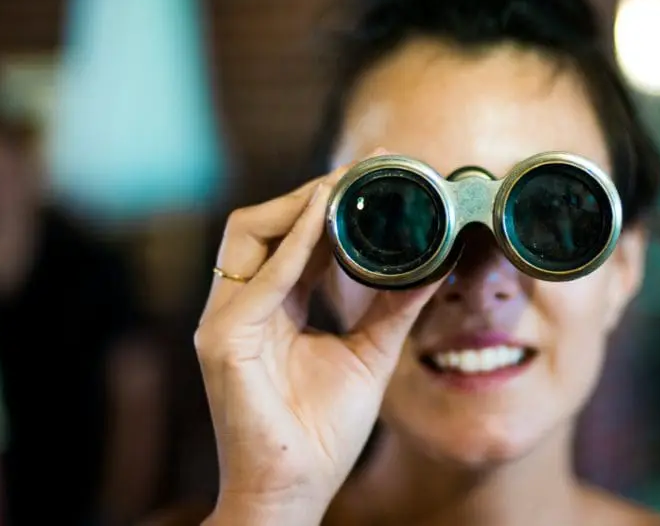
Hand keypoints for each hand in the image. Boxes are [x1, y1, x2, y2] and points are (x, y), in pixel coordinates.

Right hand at [195, 156, 438, 524]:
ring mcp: (224, 323)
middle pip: (260, 225)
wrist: (295, 490)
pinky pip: (259, 280)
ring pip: (247, 236)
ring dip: (297, 205)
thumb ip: (394, 307)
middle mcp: (241, 308)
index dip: (326, 204)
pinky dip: (293, 246)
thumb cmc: (321, 432)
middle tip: (362, 170)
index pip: (291, 239)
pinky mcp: (223, 342)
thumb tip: (436, 264)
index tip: (372, 176)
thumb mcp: (370, 354)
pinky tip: (325, 217)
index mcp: (271, 309)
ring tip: (344, 184)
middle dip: (308, 192)